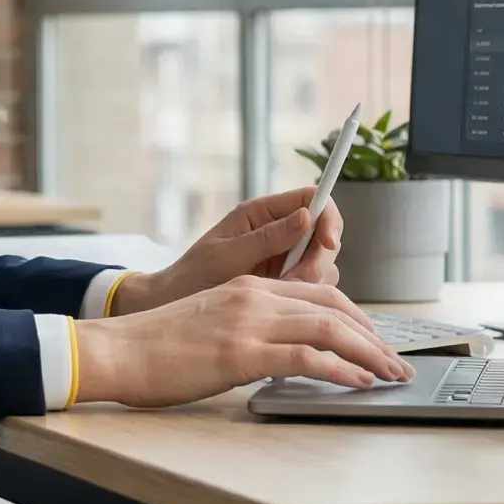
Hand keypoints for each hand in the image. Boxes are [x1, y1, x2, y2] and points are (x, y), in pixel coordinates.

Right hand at [73, 276, 410, 407]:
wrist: (118, 350)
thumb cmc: (155, 346)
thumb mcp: (209, 324)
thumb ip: (246, 328)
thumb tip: (279, 354)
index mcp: (246, 287)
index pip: (318, 292)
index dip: (356, 316)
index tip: (376, 341)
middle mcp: (253, 296)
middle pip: (334, 306)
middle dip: (374, 336)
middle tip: (397, 363)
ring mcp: (248, 322)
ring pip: (329, 327)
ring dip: (370, 352)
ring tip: (391, 375)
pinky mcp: (241, 352)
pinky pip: (307, 357)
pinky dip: (341, 369)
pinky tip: (359, 383)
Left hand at [111, 188, 341, 316]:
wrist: (175, 304)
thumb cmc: (193, 275)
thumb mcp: (227, 255)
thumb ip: (267, 238)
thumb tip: (306, 216)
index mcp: (262, 213)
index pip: (313, 199)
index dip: (328, 217)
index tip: (328, 243)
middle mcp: (278, 231)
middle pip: (325, 233)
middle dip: (319, 258)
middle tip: (296, 280)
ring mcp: (284, 258)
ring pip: (324, 262)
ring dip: (312, 280)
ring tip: (281, 293)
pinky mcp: (286, 283)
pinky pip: (314, 286)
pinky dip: (306, 296)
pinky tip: (282, 304)